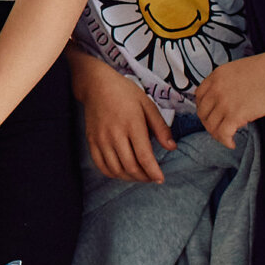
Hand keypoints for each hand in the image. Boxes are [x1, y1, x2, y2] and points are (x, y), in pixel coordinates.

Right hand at [78, 62, 173, 181]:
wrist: (96, 85)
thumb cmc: (125, 93)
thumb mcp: (148, 105)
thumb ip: (161, 127)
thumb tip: (172, 148)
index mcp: (132, 124)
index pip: (144, 156)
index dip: (153, 171)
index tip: (160, 179)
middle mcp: (115, 134)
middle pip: (130, 166)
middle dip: (144, 177)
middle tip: (152, 178)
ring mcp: (101, 139)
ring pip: (116, 169)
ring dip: (129, 178)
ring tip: (139, 175)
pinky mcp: (92, 141)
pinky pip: (101, 165)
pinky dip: (113, 174)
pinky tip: (122, 171)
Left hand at [194, 51, 264, 149]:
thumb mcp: (240, 69)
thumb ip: (229, 82)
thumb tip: (229, 98)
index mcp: (217, 75)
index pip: (199, 95)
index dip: (203, 108)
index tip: (210, 114)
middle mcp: (216, 89)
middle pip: (202, 112)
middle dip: (209, 123)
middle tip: (218, 128)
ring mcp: (224, 102)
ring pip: (210, 125)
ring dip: (217, 134)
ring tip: (227, 137)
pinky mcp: (235, 115)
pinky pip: (222, 134)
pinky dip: (225, 141)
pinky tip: (232, 143)